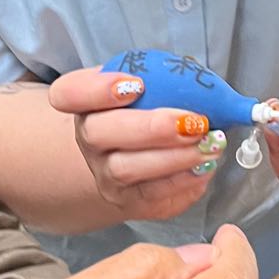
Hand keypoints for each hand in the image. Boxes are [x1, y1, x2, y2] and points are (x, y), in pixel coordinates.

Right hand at [47, 66, 227, 221]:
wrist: (133, 154)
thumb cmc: (145, 111)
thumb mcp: (145, 83)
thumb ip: (161, 77)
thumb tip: (202, 83)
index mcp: (84, 102)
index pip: (68, 93)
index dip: (97, 90)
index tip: (137, 85)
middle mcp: (87, 139)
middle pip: (98, 134)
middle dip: (150, 128)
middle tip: (194, 121)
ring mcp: (104, 173)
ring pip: (126, 170)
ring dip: (174, 158)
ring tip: (210, 145)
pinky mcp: (128, 201)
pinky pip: (152, 197)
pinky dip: (183, 182)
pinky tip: (206, 167)